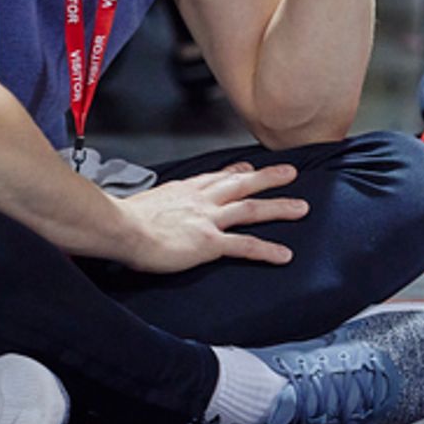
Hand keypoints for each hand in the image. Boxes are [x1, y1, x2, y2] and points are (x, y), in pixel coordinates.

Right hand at [116, 162, 307, 273]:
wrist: (121, 227)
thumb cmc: (123, 218)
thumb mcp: (141, 204)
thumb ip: (154, 208)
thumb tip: (146, 215)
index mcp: (183, 190)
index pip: (215, 177)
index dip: (234, 171)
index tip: (247, 167)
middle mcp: (200, 200)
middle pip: (241, 184)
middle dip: (268, 178)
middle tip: (289, 172)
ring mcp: (208, 219)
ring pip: (251, 209)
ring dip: (279, 207)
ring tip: (301, 208)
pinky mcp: (210, 242)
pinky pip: (245, 245)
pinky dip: (267, 250)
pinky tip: (284, 255)